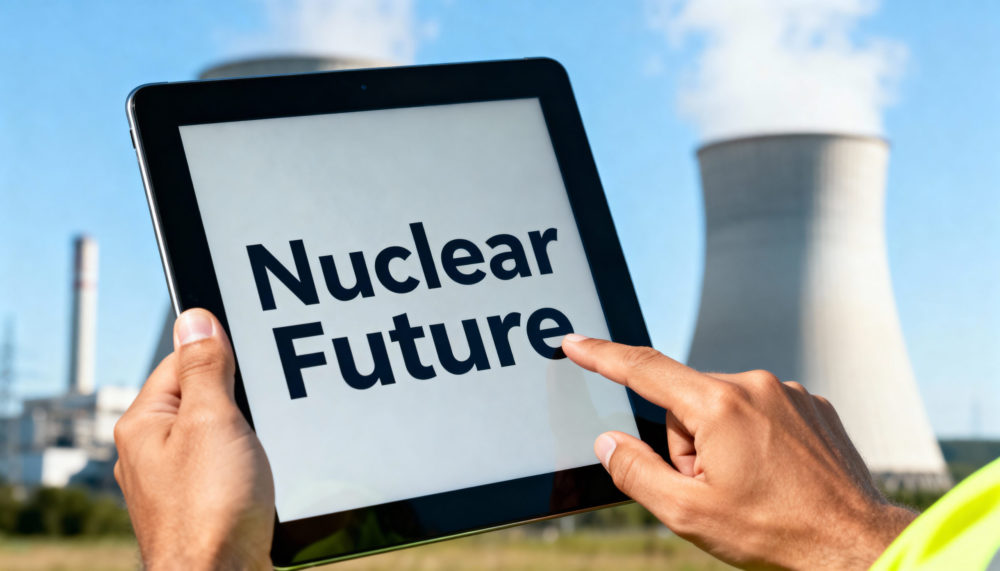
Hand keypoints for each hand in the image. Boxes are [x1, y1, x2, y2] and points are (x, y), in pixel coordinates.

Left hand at [114, 309, 274, 569]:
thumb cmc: (210, 508)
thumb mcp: (212, 419)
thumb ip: (205, 367)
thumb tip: (194, 318)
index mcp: (144, 424)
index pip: (182, 360)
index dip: (221, 352)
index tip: (256, 351)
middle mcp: (152, 452)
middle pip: (202, 396)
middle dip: (239, 395)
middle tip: (266, 402)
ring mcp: (176, 481)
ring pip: (219, 433)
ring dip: (248, 431)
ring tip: (268, 440)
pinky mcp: (202, 505)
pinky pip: (228, 465)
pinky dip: (250, 462)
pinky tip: (266, 471)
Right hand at [562, 334, 915, 569]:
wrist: (855, 544)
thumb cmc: (775, 531)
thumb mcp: (688, 513)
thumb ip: (635, 472)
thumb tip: (608, 442)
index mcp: (719, 406)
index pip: (644, 370)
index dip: (602, 356)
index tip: (575, 341)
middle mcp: (755, 385)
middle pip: (687, 403)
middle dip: (687, 444)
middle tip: (715, 488)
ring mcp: (788, 392)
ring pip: (723, 408)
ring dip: (722, 442)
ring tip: (753, 486)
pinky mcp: (812, 404)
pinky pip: (760, 411)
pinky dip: (755, 438)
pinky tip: (776, 476)